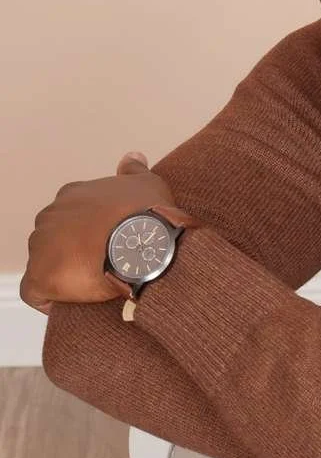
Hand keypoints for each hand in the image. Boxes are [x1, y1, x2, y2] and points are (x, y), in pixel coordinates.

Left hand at [20, 152, 175, 315]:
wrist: (142, 244)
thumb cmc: (145, 214)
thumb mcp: (147, 183)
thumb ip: (134, 170)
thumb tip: (132, 157)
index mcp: (72, 194)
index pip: (72, 213)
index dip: (89, 229)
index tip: (107, 240)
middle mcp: (50, 215)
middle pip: (56, 237)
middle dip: (74, 249)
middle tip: (104, 262)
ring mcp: (40, 245)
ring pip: (46, 262)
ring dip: (65, 271)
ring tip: (93, 283)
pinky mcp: (39, 276)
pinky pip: (35, 292)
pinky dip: (50, 298)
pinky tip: (71, 301)